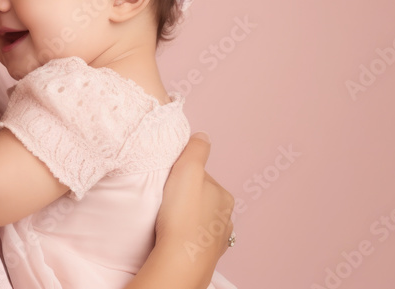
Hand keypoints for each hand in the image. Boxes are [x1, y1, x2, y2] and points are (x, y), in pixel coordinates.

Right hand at [156, 132, 233, 280]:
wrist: (181, 258)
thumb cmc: (183, 213)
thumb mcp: (188, 169)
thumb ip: (196, 150)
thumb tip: (203, 136)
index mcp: (224, 195)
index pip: (202, 177)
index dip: (184, 177)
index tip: (170, 182)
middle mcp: (226, 217)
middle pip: (203, 199)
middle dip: (188, 198)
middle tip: (167, 201)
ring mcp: (218, 239)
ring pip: (201, 221)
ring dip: (189, 219)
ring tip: (169, 221)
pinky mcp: (207, 257)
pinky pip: (197, 240)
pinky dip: (189, 237)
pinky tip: (176, 238)